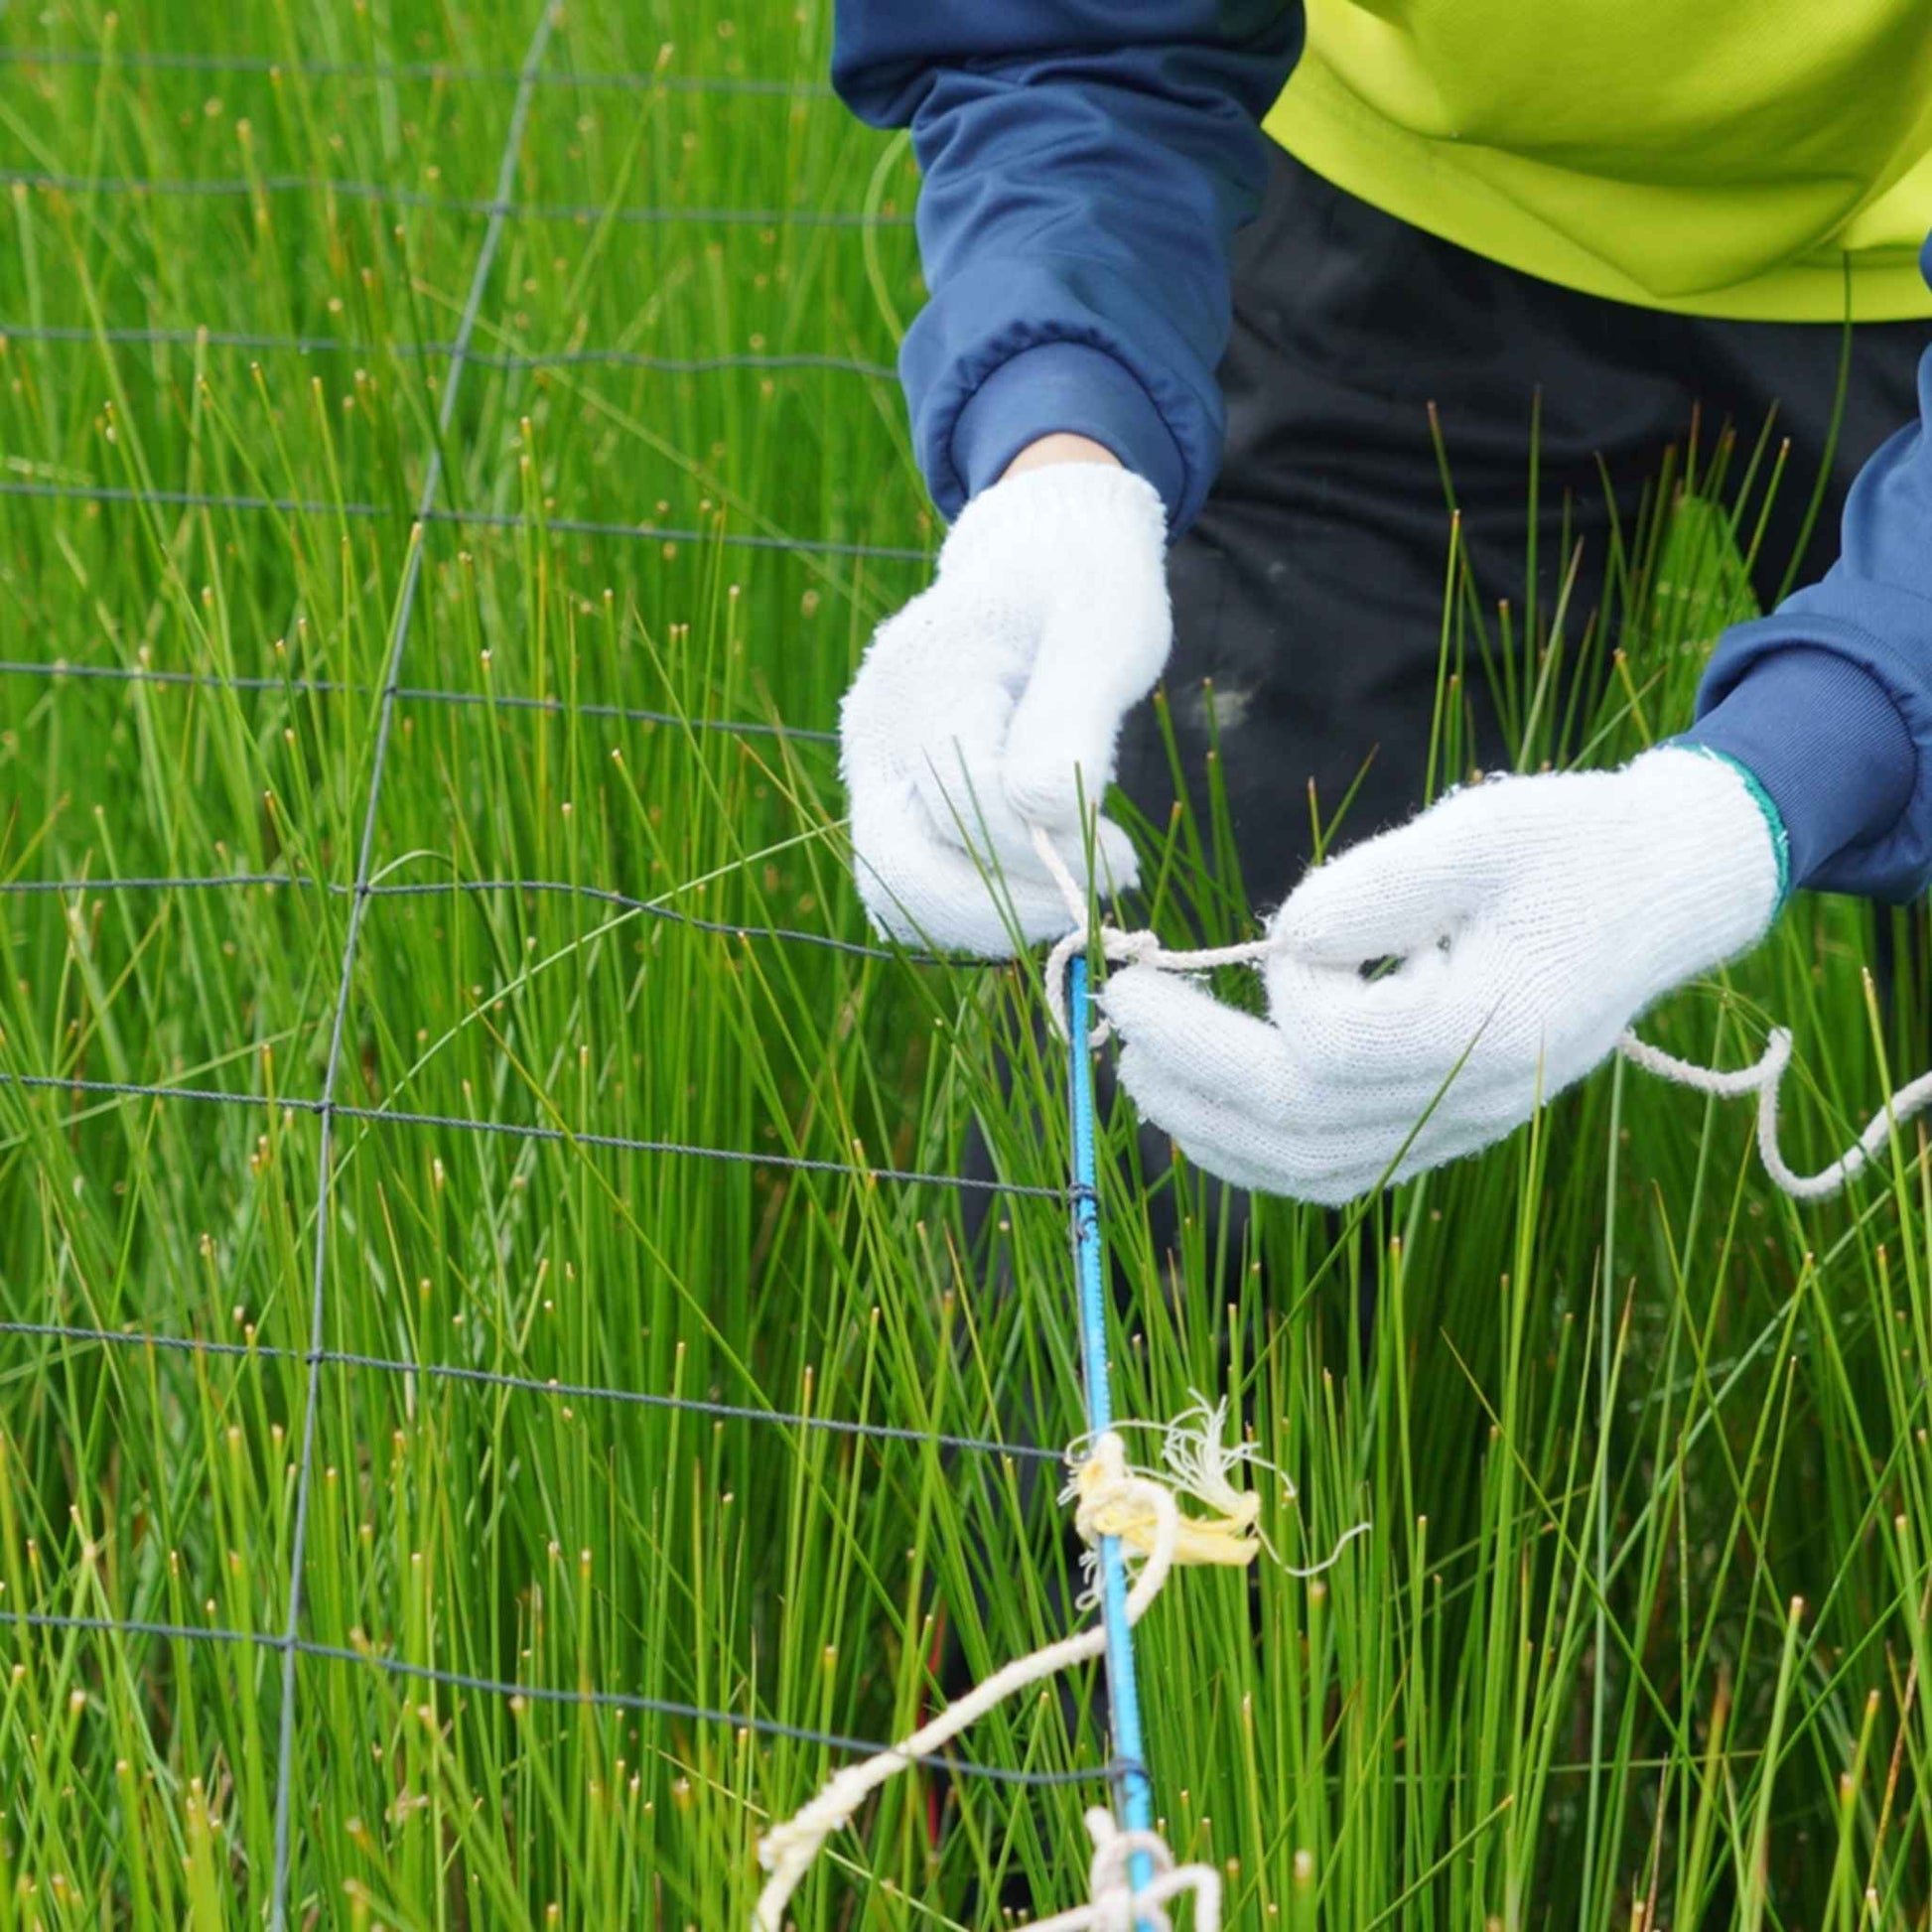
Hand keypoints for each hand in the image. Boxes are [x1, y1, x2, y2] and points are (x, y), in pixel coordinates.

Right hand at [840, 461, 1169, 954]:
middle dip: (1006, 909)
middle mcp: (875, 731)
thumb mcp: (1105, 631)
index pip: (970, 805)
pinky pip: (918, 881)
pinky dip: (981, 900)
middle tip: (1089, 904)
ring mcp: (873, 769)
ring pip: (901, 894)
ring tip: (1072, 886)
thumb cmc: (1085, 590)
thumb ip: (1074, 717)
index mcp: (923, 677)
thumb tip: (1042, 810)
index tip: (1126, 858)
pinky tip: (1044, 876)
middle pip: (903, 873)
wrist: (1041, 563)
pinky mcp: (891, 800)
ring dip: (993, 914)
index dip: (1051, 852)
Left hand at [1102, 748, 1784, 1202]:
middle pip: (1305, 1122)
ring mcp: (1463, 1127)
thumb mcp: (1488, 828)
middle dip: (1196, 1066)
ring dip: (1210, 1126)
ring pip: (1313, 1169)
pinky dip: (1254, 1153)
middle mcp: (1480, 1101)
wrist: (1658, 894)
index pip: (1340, 1043)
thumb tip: (1283, 936)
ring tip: (1134, 1071)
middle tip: (1117, 1009)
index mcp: (1497, 1027)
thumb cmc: (1574, 845)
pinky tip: (1196, 1115)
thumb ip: (1384, 882)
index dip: (1289, 980)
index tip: (1294, 919)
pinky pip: (1337, 1169)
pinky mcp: (1444, 1128)